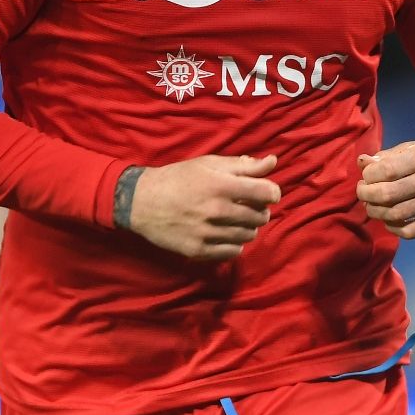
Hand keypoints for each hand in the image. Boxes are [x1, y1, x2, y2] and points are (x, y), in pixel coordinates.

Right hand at [122, 154, 281, 260]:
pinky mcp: (198, 250)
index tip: (266, 193)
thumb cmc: (178, 178)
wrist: (141, 201)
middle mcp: (216, 210)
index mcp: (220, 185)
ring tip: (236, 219)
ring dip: (248, 227)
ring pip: (248, 235)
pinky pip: (233, 252)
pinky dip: (235, 243)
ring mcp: (207, 233)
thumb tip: (273, 162)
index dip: (272, 192)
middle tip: (248, 205)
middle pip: (260, 217)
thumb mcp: (208, 164)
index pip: (266, 193)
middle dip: (259, 210)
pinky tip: (225, 234)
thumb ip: (243, 165)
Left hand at [356, 139, 414, 238]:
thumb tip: (362, 162)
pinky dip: (393, 228)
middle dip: (365, 195)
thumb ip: (389, 155)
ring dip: (376, 212)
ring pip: (395, 215)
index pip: (385, 170)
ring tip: (373, 206)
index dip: (368, 176)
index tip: (366, 176)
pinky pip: (410, 231)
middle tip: (362, 193)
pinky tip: (389, 220)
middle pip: (386, 194)